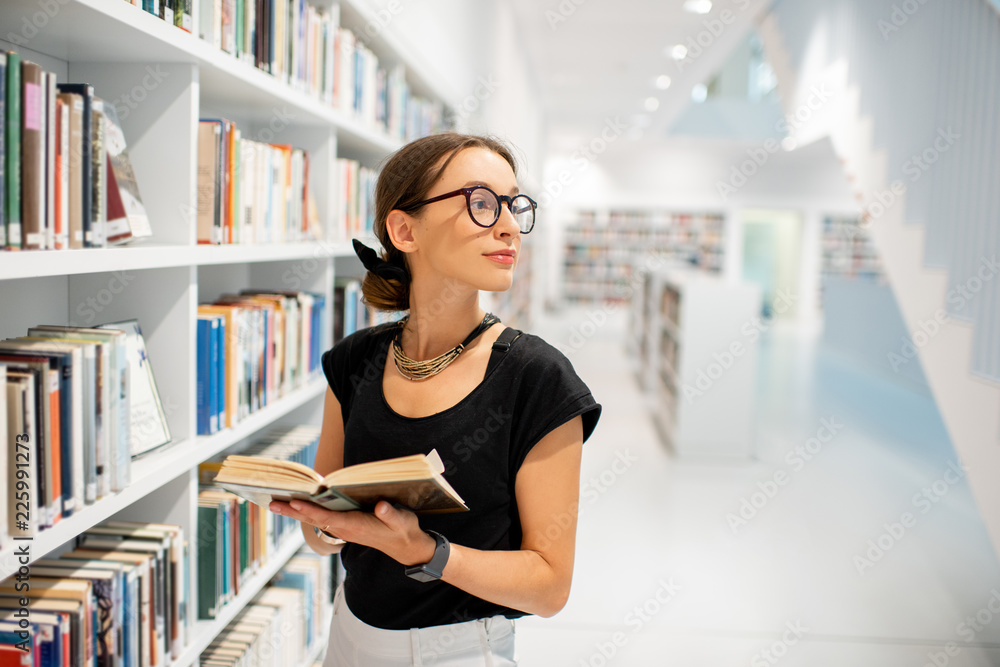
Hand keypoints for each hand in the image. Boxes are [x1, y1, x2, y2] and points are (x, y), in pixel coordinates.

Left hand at [269, 499, 436, 566]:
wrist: (405, 547)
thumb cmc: (403, 531)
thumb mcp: (402, 522)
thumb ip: (391, 514)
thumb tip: (381, 505)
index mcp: (355, 526)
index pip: (327, 518)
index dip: (310, 510)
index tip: (294, 502)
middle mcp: (345, 528)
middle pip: (313, 519)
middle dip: (293, 511)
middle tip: (271, 503)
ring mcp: (344, 527)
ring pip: (315, 519)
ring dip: (295, 511)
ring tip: (276, 502)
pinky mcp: (345, 525)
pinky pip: (321, 518)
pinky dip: (307, 511)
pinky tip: (298, 504)